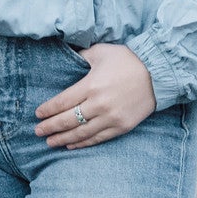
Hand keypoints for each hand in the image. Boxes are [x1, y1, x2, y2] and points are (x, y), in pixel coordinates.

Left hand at [34, 43, 154, 148]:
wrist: (158, 73)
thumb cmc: (127, 59)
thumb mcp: (100, 52)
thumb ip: (81, 57)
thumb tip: (66, 58)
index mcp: (91, 85)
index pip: (63, 102)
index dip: (48, 110)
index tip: (37, 114)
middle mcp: (99, 104)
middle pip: (68, 120)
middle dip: (50, 127)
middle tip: (37, 131)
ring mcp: (111, 118)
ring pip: (81, 133)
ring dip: (63, 139)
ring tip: (49, 142)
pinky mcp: (121, 127)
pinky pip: (98, 138)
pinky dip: (83, 143)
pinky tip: (71, 145)